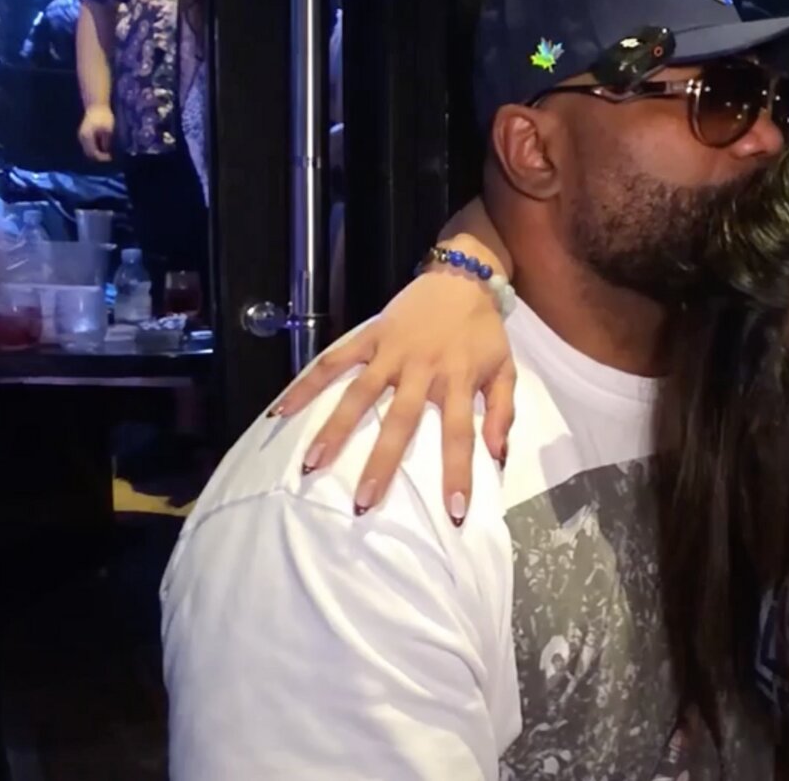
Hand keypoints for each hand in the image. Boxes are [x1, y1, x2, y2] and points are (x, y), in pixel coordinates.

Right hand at [77, 105, 115, 162]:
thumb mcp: (108, 129)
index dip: (102, 158)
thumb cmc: (103, 116)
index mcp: (87, 137)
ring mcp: (81, 137)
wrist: (96, 105)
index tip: (111, 157)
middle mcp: (82, 138)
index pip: (93, 153)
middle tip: (110, 157)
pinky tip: (104, 148)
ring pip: (88, 150)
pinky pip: (89, 146)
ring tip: (108, 153)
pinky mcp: (84, 135)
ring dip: (97, 153)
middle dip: (99, 157)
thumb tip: (107, 152)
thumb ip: (106, 142)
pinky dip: (95, 149)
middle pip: (89, 154)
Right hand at [272, 267, 514, 521]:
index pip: (460, 434)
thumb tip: (497, 457)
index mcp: (458, 380)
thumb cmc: (483, 331)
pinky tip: (282, 411)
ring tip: (312, 466)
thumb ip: (502, 413)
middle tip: (363, 503)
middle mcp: (422, 370)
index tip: (454, 512)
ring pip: (360, 395)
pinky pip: (335, 361)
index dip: (458, 473)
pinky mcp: (369, 337)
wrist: (463, 277)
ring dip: (336, 430)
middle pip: (400, 421)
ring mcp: (391, 353)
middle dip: (382, 464)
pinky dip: (307, 384)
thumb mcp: (506, 369)